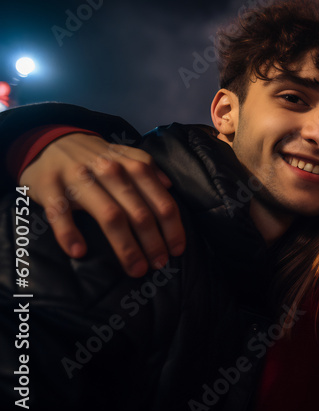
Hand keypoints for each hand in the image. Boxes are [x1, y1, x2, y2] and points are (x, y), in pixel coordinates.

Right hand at [19, 132, 185, 276]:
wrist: (50, 141)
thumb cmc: (96, 158)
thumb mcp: (126, 156)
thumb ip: (149, 169)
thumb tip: (170, 186)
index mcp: (132, 166)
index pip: (161, 201)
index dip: (172, 228)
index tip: (177, 250)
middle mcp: (109, 171)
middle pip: (139, 213)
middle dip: (153, 242)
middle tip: (159, 265)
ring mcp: (78, 179)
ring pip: (109, 215)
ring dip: (125, 246)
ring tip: (135, 269)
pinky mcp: (50, 188)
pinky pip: (60, 214)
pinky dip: (69, 234)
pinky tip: (79, 252)